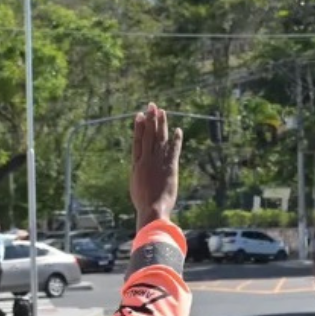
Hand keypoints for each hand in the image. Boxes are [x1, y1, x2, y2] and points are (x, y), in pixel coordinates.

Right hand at [130, 102, 182, 228]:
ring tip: (162, 112)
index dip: (139, 127)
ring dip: (161, 124)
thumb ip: (139, 176)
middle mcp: (146, 160)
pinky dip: (176, 140)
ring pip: (160, 139)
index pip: (137, 141)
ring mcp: (158, 162)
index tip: (139, 115)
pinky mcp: (170, 167)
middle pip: (149, 135)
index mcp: (137, 165)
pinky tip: (178, 130)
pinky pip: (174, 150)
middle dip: (150, 119)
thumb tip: (140, 173)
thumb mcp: (136, 187)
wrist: (152, 210)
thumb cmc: (143, 204)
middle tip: (152, 106)